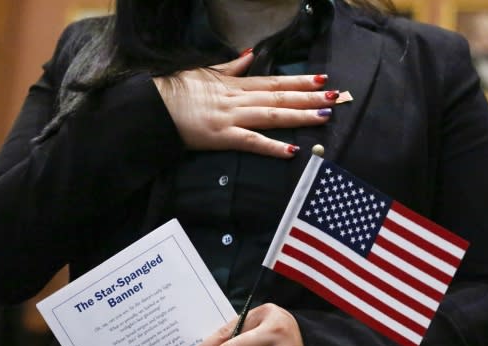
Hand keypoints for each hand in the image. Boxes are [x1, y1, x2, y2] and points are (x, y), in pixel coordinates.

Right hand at [152, 52, 336, 157]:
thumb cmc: (175, 90)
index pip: (273, 81)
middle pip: (279, 96)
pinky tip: (291, 150)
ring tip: (323, 116)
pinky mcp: (221, 137)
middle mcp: (237, 99)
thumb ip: (230, 66)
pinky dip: (272, 146)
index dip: (298, 80)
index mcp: (234, 84)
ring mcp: (231, 117)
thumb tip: (249, 54)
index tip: (321, 78)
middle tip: (335, 97)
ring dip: (300, 115)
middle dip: (309, 97)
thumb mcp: (204, 72)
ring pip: (272, 115)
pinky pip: (251, 141)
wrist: (151, 107)